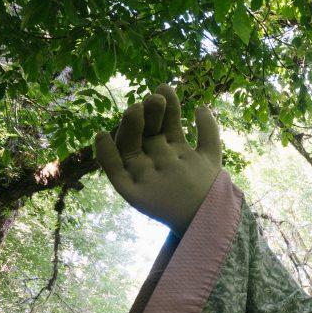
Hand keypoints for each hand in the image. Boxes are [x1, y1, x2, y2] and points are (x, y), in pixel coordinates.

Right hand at [95, 84, 221, 231]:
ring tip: (134, 110)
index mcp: (169, 144)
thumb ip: (207, 132)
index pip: (165, 122)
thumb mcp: (210, 156)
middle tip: (153, 100)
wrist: (206, 220)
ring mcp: (140, 171)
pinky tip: (102, 136)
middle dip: (150, 114)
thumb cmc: (207, 188)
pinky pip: (113, 171)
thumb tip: (200, 106)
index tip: (165, 91)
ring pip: (130, 145)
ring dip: (129, 126)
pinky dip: (105, 154)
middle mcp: (152, 155)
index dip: (167, 108)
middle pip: (147, 131)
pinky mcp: (130, 191)